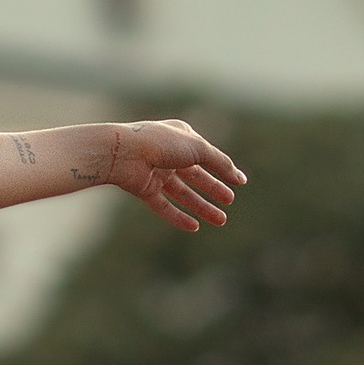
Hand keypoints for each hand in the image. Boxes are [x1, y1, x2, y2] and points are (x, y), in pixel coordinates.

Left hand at [104, 119, 244, 233]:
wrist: (123, 153)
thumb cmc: (161, 143)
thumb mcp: (198, 149)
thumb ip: (220, 163)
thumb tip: (239, 178)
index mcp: (181, 137)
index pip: (207, 155)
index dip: (223, 169)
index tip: (240, 183)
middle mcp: (168, 154)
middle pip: (196, 176)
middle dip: (214, 189)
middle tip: (230, 202)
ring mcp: (156, 172)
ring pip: (183, 194)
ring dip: (202, 206)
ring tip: (221, 220)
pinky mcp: (144, 189)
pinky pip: (164, 206)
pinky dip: (178, 217)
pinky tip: (194, 227)